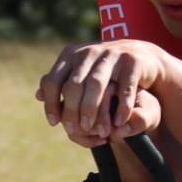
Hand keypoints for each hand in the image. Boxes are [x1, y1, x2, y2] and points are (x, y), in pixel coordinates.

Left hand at [35, 40, 166, 142]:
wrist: (143, 57)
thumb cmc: (106, 70)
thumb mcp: (81, 72)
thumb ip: (61, 82)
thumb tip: (38, 96)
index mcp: (72, 54)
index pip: (53, 80)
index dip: (51, 103)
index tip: (54, 123)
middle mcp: (90, 51)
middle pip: (74, 84)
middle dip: (72, 110)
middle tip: (74, 129)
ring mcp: (112, 54)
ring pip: (96, 84)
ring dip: (92, 109)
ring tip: (93, 129)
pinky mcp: (132, 62)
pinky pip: (124, 87)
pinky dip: (121, 107)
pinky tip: (118, 123)